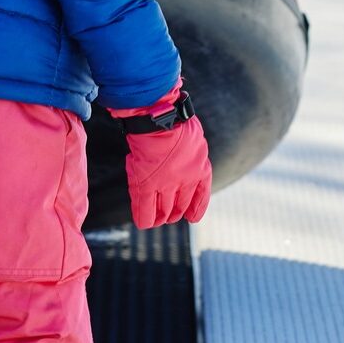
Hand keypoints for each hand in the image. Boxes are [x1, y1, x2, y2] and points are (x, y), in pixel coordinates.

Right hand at [108, 82, 211, 227]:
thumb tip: (185, 151)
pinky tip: (143, 223)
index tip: (192, 218)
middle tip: (171, 217)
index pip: (201, 196)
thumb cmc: (174, 120)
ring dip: (160, 217)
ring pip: (164, 210)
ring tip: (157, 220)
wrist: (160, 119)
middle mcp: (186, 181)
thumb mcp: (193, 136)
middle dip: (175, 212)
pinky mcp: (146, 185)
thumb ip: (191, 150)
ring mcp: (165, 184)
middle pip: (180, 204)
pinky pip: (145, 209)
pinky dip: (143, 217)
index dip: (196, 208)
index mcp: (200, 169)